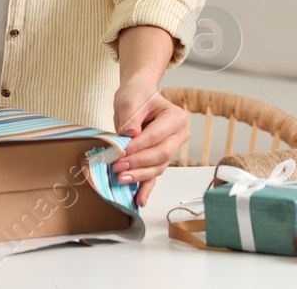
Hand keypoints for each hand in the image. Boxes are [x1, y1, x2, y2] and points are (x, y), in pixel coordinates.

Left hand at [110, 80, 189, 207]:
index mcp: (175, 118)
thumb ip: (130, 117)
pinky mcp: (161, 159)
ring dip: (139, 176)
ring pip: (157, 167)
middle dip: (138, 163)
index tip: (120, 152)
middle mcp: (178, 135)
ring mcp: (172, 149)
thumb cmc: (137, 96)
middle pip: (160, 155)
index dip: (137, 147)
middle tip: (118, 166)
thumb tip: (130, 134)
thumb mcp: (130, 100)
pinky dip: (146, 188)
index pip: (156, 137)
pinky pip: (155, 175)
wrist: (139, 96)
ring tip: (120, 178)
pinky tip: (140, 200)